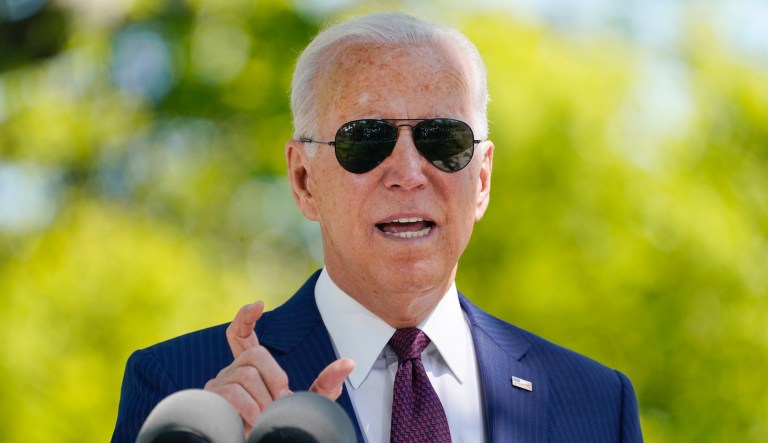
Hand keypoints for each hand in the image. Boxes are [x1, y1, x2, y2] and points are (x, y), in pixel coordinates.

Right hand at [204, 301, 354, 433]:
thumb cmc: (282, 426)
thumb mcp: (307, 403)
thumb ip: (326, 383)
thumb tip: (350, 362)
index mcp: (249, 367)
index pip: (240, 335)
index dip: (245, 317)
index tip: (259, 304)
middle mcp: (230, 371)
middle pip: (255, 354)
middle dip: (275, 377)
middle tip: (280, 402)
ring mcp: (217, 384)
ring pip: (246, 375)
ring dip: (264, 401)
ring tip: (266, 419)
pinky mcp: (210, 401)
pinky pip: (233, 394)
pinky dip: (250, 409)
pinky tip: (255, 422)